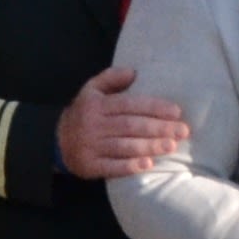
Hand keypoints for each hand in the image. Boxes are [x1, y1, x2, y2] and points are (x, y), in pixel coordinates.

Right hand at [57, 66, 189, 181]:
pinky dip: (130, 166)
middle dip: (159, 128)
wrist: (56, 141)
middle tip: (182, 131)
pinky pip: (112, 167)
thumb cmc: (83, 114)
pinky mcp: (90, 165)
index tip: (176, 112)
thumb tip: (134, 72)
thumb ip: (110, 78)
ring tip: (171, 146)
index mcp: (96, 105)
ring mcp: (91, 146)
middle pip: (130, 126)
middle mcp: (93, 124)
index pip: (129, 104)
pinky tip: (148, 164)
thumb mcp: (91, 90)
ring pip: (124, 146)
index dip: (154, 107)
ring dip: (149, 146)